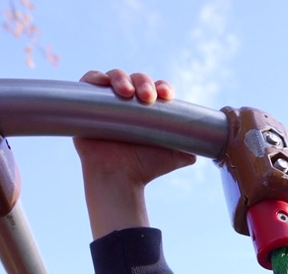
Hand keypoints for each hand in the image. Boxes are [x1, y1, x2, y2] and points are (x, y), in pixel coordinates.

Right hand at [74, 69, 196, 237]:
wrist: (120, 181)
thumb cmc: (144, 170)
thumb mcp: (173, 156)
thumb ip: (188, 150)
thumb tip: (202, 151)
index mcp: (146, 111)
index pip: (155, 88)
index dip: (161, 86)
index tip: (167, 96)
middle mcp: (126, 104)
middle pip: (135, 79)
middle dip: (144, 82)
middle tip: (148, 97)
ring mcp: (105, 104)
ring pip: (113, 78)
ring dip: (122, 79)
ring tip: (127, 93)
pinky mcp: (84, 106)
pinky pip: (87, 83)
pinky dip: (94, 78)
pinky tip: (102, 83)